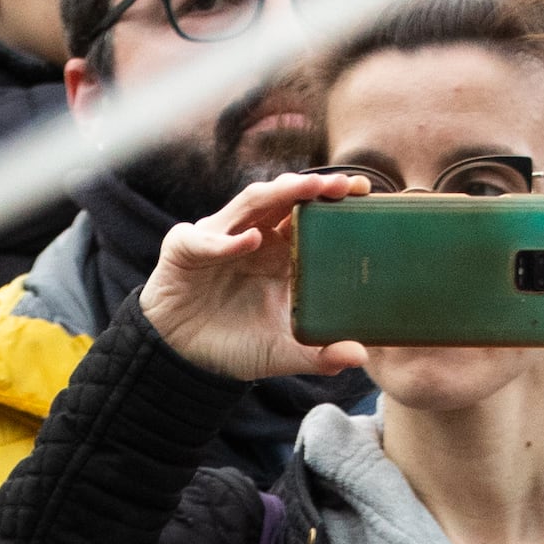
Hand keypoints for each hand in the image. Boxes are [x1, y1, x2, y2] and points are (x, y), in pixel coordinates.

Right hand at [133, 168, 369, 384]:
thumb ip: (318, 356)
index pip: (309, 215)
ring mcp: (220, 237)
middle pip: (284, 199)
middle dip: (311, 186)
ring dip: (277, 193)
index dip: (332, 200)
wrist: (182, 359)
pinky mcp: (186, 248)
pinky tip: (251, 241)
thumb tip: (359, 355)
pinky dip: (228, 241)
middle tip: (341, 185)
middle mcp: (253, 237)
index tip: (362, 190)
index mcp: (280, 253)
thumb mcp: (281, 353)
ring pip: (250, 203)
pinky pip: (207, 239)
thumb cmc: (233, 345)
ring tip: (306, 190)